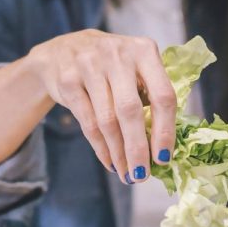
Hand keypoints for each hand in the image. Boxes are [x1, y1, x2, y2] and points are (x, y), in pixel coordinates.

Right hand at [28, 29, 176, 182]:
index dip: (165, 131)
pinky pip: (88, 123)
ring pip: (107, 121)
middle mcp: (118, 55)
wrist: (62, 51)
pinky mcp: (68, 80)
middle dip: (137, 149)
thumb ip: (152, 95)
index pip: (163, 95)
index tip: (163, 158)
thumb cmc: (111, 68)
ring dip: (118, 154)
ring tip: (127, 174)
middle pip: (130, 111)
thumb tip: (164, 147)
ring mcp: (89, 65)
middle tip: (142, 175)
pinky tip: (110, 162)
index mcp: (144, 51)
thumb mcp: (136, 68)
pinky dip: (101, 148)